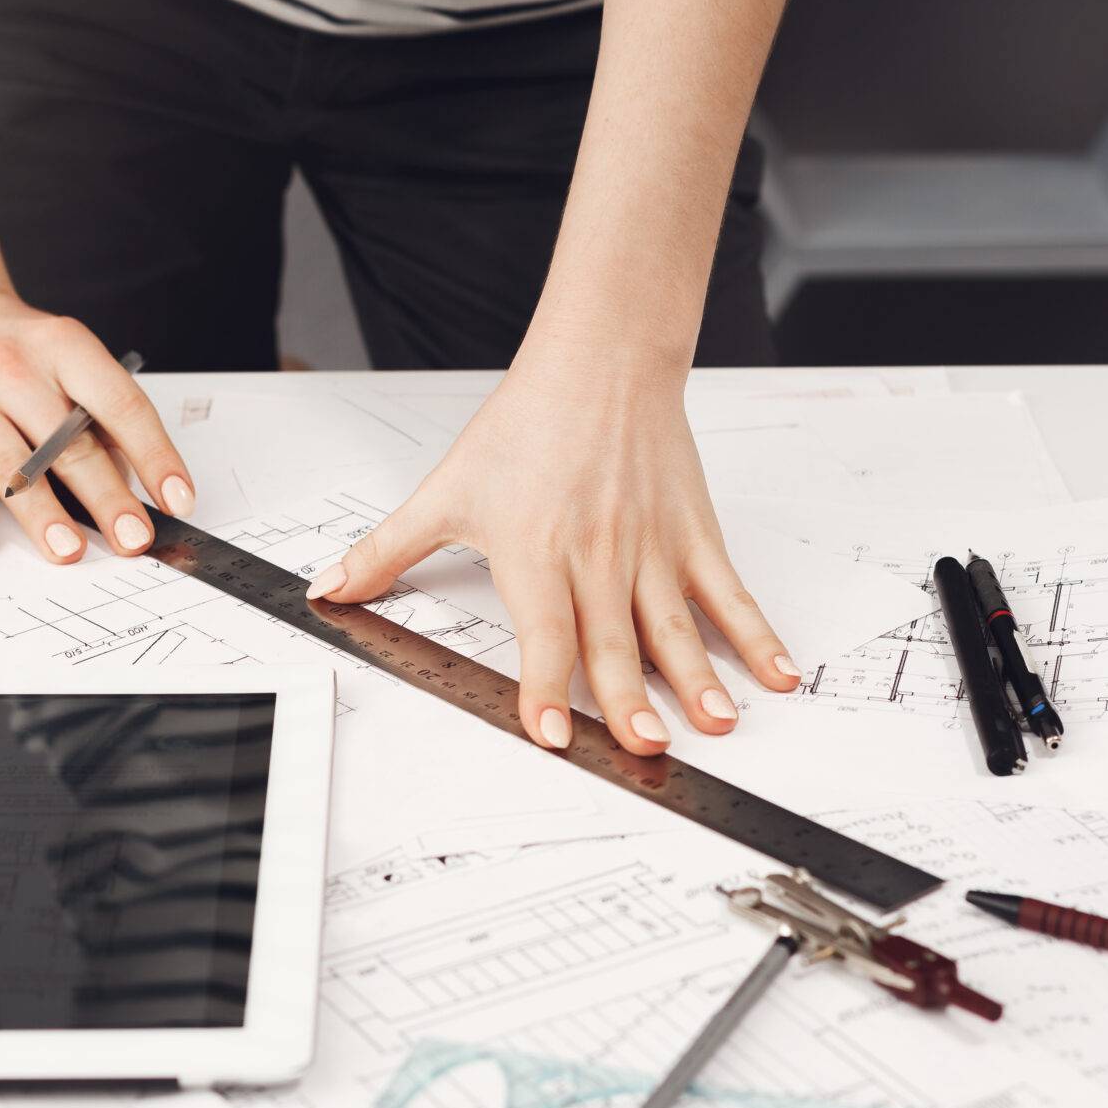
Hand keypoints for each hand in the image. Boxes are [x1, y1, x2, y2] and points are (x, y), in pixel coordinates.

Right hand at [0, 288, 192, 562]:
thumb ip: (97, 419)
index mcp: (63, 348)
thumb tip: (131, 490)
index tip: (178, 501)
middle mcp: (12, 369)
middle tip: (134, 539)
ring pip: (9, 464)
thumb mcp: (67, 361)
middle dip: (107, 497)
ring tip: (69, 551)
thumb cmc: (17, 353)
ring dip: (42, 514)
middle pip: (68, 442)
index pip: (121, 404)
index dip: (155, 455)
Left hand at [307, 351, 799, 754]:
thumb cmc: (526, 425)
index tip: (551, 732)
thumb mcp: (447, 490)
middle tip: (647, 745)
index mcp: (536, 550)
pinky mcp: (693, 534)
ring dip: (700, 678)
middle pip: (615, 641)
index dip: (544, 685)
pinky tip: (777, 674)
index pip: (542, 631)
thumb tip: (330, 589)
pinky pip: (728, 592)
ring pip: (677, 625)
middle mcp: (598, 556)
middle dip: (630, 699)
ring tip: (716, 724)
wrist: (601, 361)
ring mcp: (652, 548)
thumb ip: (388, 550)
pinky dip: (757, 634)